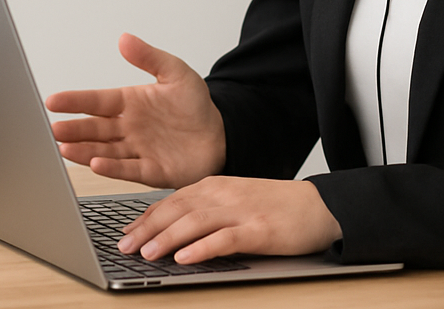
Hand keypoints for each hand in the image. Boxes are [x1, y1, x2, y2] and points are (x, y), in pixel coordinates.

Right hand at [45, 33, 225, 189]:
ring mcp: (138, 150)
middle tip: (54, 128)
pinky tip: (95, 164)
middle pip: (95, 128)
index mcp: (130, 103)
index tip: (53, 100)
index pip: (97, 101)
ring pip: (104, 150)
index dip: (75, 101)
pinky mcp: (151, 170)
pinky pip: (128, 169)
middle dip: (74, 129)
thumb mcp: (176, 73)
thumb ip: (150, 57)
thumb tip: (125, 38)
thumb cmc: (196, 106)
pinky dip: (112, 168)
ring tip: (64, 148)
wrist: (221, 135)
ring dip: (84, 150)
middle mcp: (129, 128)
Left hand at [118, 176, 342, 262]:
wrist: (319, 206)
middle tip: (124, 247)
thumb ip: (205, 211)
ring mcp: (241, 210)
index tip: (125, 233)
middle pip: (176, 210)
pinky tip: (185, 258)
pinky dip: (203, 248)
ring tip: (146, 254)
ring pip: (195, 222)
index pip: (170, 201)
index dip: (145, 218)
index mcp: (214, 185)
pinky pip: (225, 238)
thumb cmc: (275, 206)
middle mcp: (223, 194)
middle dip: (147, 229)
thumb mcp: (234, 201)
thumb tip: (170, 233)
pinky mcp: (260, 229)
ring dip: (167, 238)